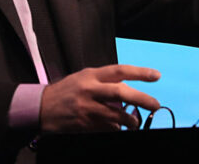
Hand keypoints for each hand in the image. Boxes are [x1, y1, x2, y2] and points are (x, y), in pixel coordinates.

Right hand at [40, 64, 160, 132]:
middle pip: (120, 92)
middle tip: (155, 105)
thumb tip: (128, 92)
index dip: (139, 73)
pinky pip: (107, 128)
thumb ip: (104, 83)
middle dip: (142, 99)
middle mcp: (90, 89)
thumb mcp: (84, 79)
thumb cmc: (67, 91)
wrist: (42, 107)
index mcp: (91, 75)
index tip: (156, 76)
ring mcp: (87, 108)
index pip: (119, 70)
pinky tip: (117, 127)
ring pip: (116, 114)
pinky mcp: (85, 124)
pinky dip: (116, 128)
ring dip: (130, 120)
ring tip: (135, 121)